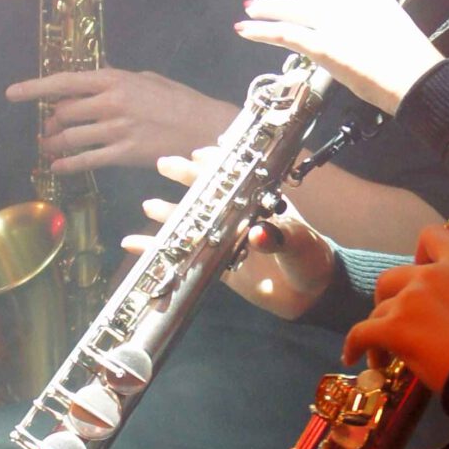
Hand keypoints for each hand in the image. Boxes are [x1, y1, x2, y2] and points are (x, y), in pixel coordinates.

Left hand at [7, 66, 232, 174]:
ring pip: (70, 138)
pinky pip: (86, 160)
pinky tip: (58, 167)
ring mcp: (116, 129)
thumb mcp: (147, 79)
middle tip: (46, 129)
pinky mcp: (124, 154)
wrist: (206, 128)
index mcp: (114, 79)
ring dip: (53, 145)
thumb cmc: (179, 101)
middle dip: (49, 122)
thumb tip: (91, 80)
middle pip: (62, 112)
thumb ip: (116, 80)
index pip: (64, 82)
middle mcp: (111, 102)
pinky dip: (67, 164)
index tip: (12, 93)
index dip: (34, 88)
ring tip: (47, 148)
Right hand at [120, 153, 335, 319]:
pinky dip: (163, 251)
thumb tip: (258, 235)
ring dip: (171, 213)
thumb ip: (278, 237)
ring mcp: (227, 239)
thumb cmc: (310, 256)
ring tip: (149, 206)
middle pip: (208, 192)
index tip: (198, 154)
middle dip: (186, 177)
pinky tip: (137, 246)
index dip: (217, 163)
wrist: (311, 293)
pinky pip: (186, 255)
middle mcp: (240, 216)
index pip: (236, 175)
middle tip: (164, 165)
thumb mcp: (299, 242)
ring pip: (193, 222)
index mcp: (261, 201)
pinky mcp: (218, 264)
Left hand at [235, 0, 441, 113]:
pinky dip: (261, 31)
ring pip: (292, 9)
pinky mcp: (321, 45)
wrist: (414, 78)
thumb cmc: (412, 64)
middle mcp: (349, 2)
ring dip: (268, 9)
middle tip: (272, 5)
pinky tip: (244, 29)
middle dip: (292, 3)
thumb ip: (378, 29)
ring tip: (249, 10)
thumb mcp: (400, 34)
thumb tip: (361, 39)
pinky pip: (284, 33)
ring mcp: (333, 22)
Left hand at [343, 225, 448, 392]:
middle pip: (392, 278)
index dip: (421, 254)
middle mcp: (432, 274)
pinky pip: (361, 333)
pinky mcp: (394, 328)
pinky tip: (353, 357)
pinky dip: (354, 345)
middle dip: (390, 299)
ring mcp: (410, 300)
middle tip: (397, 321)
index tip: (421, 273)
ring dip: (379, 329)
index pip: (431, 236)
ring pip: (379, 310)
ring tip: (385, 357)